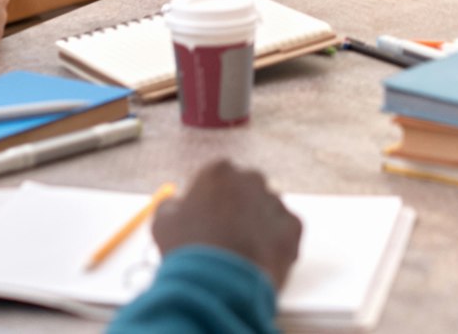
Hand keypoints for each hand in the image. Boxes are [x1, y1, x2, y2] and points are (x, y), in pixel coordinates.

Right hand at [152, 161, 302, 289]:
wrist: (218, 287)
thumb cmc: (189, 251)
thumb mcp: (164, 223)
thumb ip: (172, 205)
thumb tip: (176, 204)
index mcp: (219, 172)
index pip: (218, 178)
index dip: (211, 200)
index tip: (207, 219)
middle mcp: (251, 179)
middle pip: (246, 190)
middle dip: (239, 208)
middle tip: (227, 235)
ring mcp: (275, 202)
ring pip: (268, 210)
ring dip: (258, 225)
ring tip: (241, 253)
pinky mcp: (293, 227)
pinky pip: (285, 231)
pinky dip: (275, 243)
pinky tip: (257, 259)